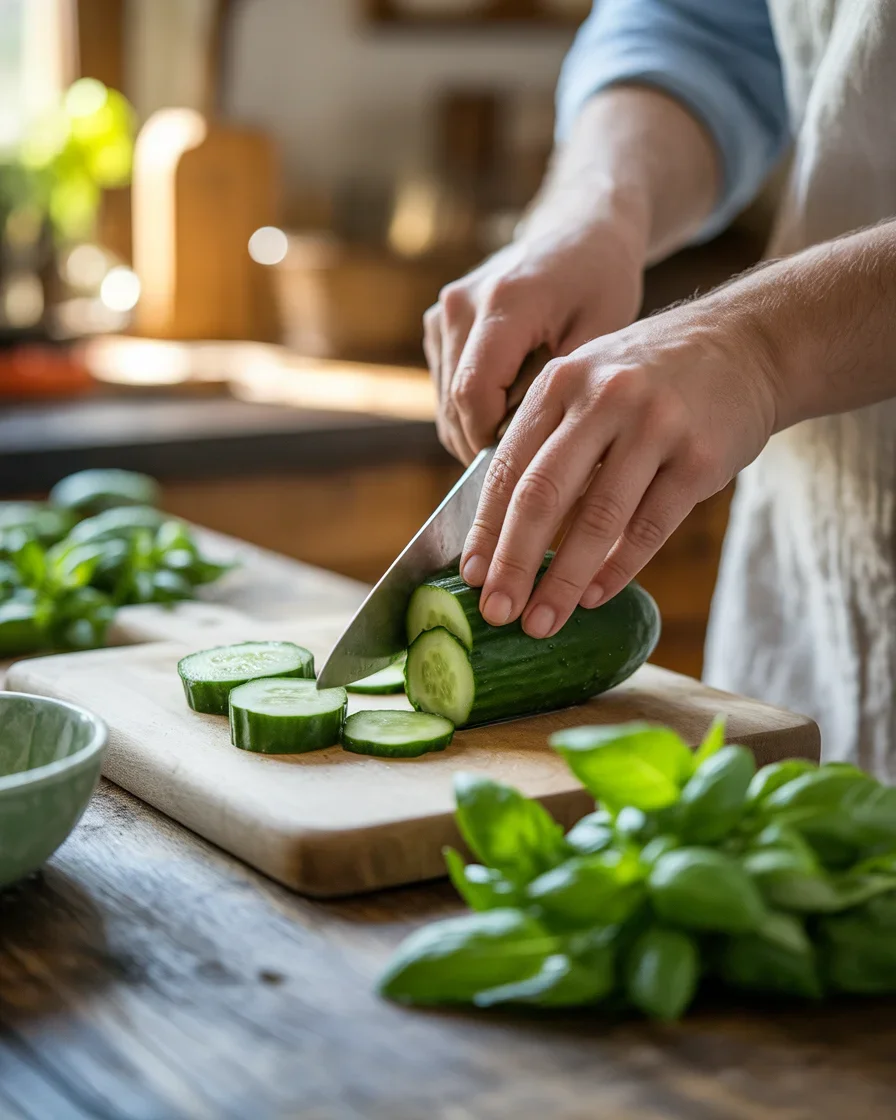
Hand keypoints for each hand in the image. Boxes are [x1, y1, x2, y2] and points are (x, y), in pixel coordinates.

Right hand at [424, 207, 645, 464]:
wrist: (577, 228)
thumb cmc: (601, 279)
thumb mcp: (605, 332)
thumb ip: (567, 390)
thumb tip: (541, 454)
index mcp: (504, 302)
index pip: (473, 395)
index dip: (493, 443)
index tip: (529, 464)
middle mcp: (461, 305)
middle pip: (454, 404)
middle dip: (487, 444)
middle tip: (532, 463)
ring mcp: (443, 313)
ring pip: (445, 402)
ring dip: (479, 430)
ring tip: (527, 435)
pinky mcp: (438, 324)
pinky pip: (446, 388)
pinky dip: (473, 410)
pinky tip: (514, 409)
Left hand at [459, 297, 780, 636]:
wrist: (747, 345)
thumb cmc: (652, 378)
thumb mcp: (589, 383)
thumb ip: (548, 439)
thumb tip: (503, 529)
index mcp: (561, 383)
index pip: (508, 467)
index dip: (486, 528)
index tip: (470, 576)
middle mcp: (603, 399)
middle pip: (543, 495)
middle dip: (513, 563)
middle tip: (496, 612)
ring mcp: (655, 427)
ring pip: (597, 520)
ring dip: (563, 581)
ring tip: (542, 623)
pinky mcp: (700, 458)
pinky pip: (649, 527)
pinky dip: (617, 569)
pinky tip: (593, 597)